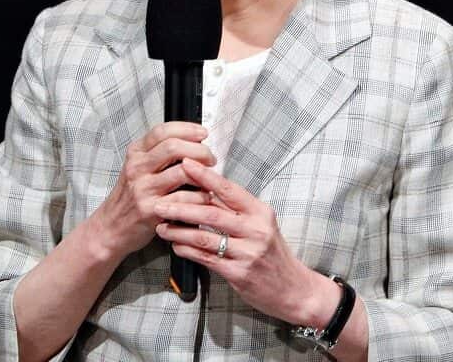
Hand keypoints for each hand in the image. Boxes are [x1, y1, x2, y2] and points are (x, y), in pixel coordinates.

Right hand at [88, 122, 216, 259]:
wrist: (110, 227)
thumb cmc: (128, 198)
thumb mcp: (136, 169)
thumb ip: (157, 154)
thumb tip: (191, 142)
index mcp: (135, 153)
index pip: (162, 131)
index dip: (187, 129)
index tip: (202, 133)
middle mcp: (137, 168)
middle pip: (174, 147)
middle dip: (200, 150)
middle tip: (210, 158)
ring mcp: (143, 189)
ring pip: (181, 172)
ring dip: (204, 174)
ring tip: (210, 179)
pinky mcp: (150, 210)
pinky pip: (183, 198)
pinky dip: (200, 197)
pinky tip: (204, 197)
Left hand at [153, 159, 339, 326]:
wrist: (294, 289)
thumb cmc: (274, 254)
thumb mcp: (262, 225)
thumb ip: (236, 210)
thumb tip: (206, 189)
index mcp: (260, 212)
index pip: (228, 189)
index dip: (204, 176)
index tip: (184, 163)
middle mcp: (256, 230)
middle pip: (211, 213)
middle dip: (181, 207)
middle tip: (159, 202)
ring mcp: (248, 252)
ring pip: (205, 237)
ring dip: (179, 231)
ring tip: (161, 226)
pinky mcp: (240, 273)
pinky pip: (207, 258)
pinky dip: (187, 250)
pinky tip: (176, 245)